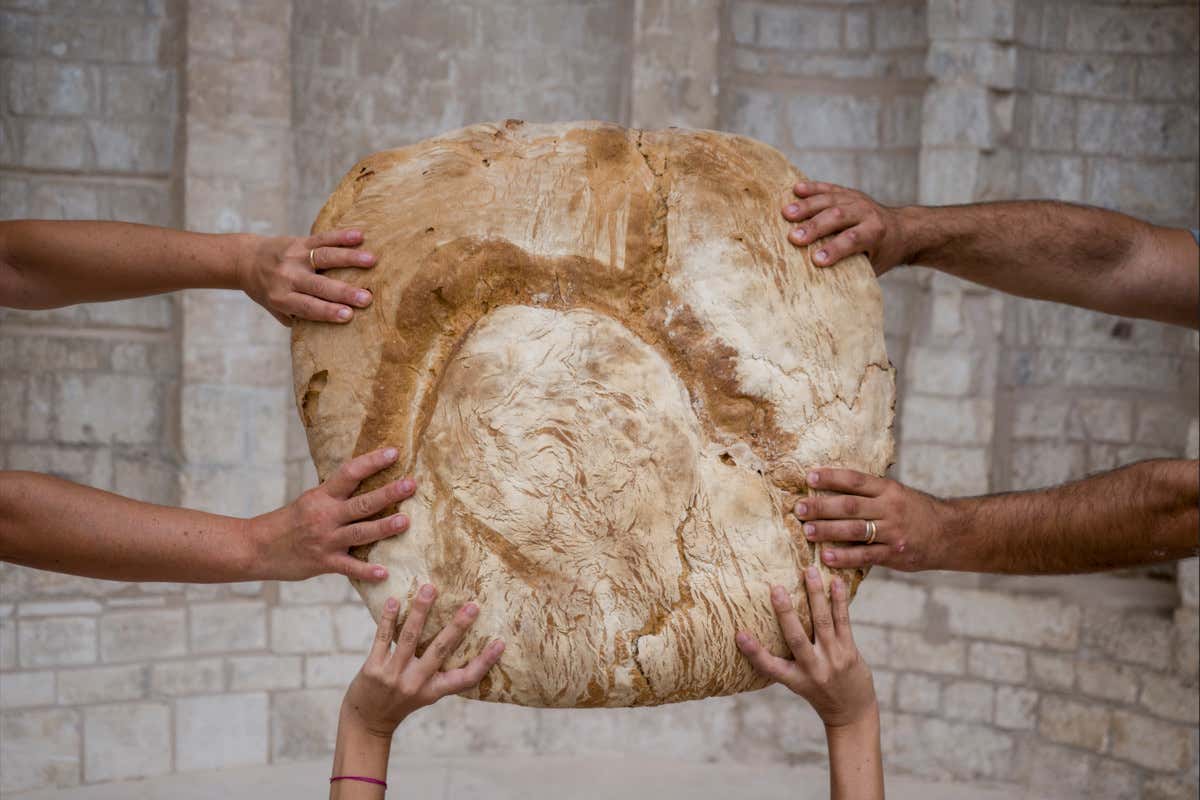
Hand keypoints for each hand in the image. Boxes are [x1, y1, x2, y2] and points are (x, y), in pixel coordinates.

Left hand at [236, 228, 376, 325]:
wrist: (245, 260)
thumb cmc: (266, 291)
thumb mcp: (275, 309)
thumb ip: (297, 316)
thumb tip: (330, 326)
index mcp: (280, 298)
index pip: (307, 306)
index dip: (327, 311)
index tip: (349, 315)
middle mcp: (287, 277)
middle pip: (319, 285)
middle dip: (344, 292)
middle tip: (367, 298)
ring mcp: (294, 257)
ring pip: (325, 257)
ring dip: (350, 259)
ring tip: (372, 261)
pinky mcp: (299, 241)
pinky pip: (322, 237)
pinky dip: (341, 236)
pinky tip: (359, 236)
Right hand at [249, 447, 414, 581]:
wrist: (256, 548)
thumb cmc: (288, 522)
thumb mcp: (310, 501)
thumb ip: (336, 495)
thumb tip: (366, 479)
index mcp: (322, 496)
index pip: (350, 473)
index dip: (372, 462)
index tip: (394, 452)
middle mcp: (325, 516)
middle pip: (361, 503)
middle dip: (388, 493)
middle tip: (411, 485)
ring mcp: (325, 540)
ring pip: (360, 532)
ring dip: (384, 527)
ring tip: (405, 522)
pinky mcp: (323, 562)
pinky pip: (349, 567)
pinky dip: (366, 571)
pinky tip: (384, 573)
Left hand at [340, 585, 504, 738]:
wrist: (366, 721)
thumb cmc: (401, 702)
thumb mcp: (425, 694)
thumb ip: (439, 672)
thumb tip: (458, 638)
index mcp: (433, 691)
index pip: (465, 679)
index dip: (484, 662)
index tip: (500, 643)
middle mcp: (415, 684)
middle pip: (440, 651)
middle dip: (457, 627)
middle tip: (473, 605)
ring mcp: (393, 675)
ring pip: (410, 638)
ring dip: (421, 611)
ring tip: (429, 588)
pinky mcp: (373, 668)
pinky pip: (383, 638)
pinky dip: (389, 618)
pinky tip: (395, 600)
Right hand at [737, 567, 875, 728]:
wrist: (852, 713)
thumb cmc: (820, 693)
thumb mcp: (799, 683)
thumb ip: (787, 660)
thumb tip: (768, 629)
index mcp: (794, 679)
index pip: (769, 666)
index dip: (753, 652)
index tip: (739, 634)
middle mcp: (812, 669)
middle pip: (796, 638)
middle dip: (785, 612)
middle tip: (776, 588)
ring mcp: (833, 659)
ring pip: (822, 623)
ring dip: (815, 595)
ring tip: (809, 571)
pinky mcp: (849, 652)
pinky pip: (843, 622)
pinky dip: (839, 601)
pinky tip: (835, 582)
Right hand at [781, 182, 906, 273]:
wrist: (902, 229)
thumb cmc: (883, 253)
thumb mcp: (874, 264)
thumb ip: (853, 268)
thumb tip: (825, 284)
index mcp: (876, 232)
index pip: (853, 239)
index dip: (835, 249)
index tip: (816, 260)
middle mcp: (867, 212)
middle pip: (838, 216)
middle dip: (814, 227)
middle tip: (793, 238)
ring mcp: (856, 199)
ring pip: (830, 200)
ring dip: (806, 207)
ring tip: (786, 214)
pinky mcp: (847, 193)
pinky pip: (828, 188)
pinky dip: (811, 188)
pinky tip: (795, 189)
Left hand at [795, 467, 951, 571]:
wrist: (950, 533)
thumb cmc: (915, 512)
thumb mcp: (896, 494)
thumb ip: (870, 493)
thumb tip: (830, 488)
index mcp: (888, 489)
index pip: (855, 480)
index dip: (831, 477)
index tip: (809, 477)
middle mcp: (890, 508)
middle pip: (850, 505)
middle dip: (821, 506)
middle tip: (799, 508)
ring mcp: (893, 532)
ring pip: (854, 530)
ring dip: (827, 530)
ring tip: (806, 531)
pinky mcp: (895, 554)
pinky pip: (866, 556)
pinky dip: (845, 557)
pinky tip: (827, 557)